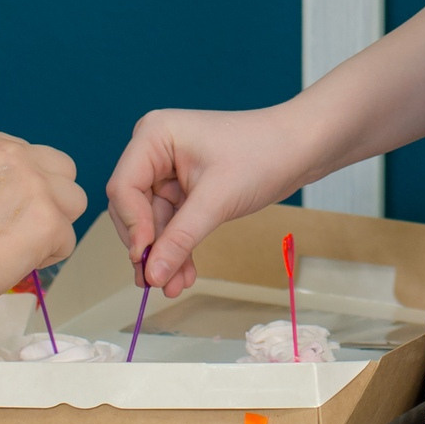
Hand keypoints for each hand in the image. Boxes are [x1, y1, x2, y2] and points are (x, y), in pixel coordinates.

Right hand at [0, 126, 88, 325]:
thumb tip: (12, 198)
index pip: (26, 154)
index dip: (18, 188)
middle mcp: (9, 152)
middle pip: (60, 168)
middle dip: (47, 197)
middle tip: (16, 228)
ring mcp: (32, 184)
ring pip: (73, 200)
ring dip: (52, 226)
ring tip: (16, 247)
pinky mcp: (47, 220)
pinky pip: (67, 240)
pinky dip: (46, 257)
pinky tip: (11, 264)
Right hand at [107, 103, 314, 295]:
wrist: (300, 148)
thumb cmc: (262, 155)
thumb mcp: (217, 200)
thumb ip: (180, 238)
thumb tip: (151, 275)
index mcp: (154, 135)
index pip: (124, 188)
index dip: (132, 227)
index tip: (145, 262)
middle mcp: (155, 150)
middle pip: (133, 208)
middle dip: (148, 247)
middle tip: (157, 284)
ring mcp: (169, 169)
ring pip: (153, 222)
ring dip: (164, 255)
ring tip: (174, 288)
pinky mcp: (184, 187)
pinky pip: (172, 223)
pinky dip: (177, 247)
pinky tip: (184, 275)